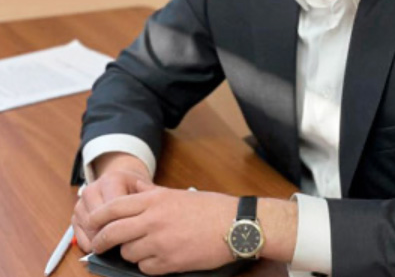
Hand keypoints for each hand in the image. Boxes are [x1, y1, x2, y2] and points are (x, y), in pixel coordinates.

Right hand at [72, 153, 151, 251]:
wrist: (121, 181)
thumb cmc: (135, 188)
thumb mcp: (145, 188)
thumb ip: (149, 199)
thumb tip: (147, 219)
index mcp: (111, 180)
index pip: (113, 208)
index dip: (125, 223)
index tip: (136, 231)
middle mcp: (92, 189)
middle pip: (99, 221)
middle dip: (113, 234)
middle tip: (127, 241)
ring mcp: (81, 203)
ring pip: (89, 231)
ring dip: (103, 240)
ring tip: (119, 241)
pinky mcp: (75, 216)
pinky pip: (80, 238)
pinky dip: (93, 245)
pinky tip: (106, 244)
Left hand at [89, 182, 236, 274]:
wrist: (234, 226)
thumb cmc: (210, 208)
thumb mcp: (177, 195)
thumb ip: (152, 195)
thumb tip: (132, 193)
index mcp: (155, 199)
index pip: (113, 207)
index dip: (98, 217)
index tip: (93, 222)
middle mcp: (153, 219)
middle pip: (112, 232)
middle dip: (102, 241)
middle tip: (100, 245)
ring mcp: (159, 242)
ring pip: (127, 252)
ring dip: (130, 252)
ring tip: (144, 248)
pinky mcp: (168, 263)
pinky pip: (144, 267)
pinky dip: (147, 265)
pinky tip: (159, 257)